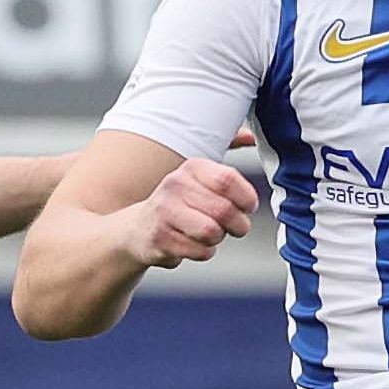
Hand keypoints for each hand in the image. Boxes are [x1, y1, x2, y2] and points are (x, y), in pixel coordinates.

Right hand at [128, 159, 256, 269]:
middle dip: (238, 225)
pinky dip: (204, 252)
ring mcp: (164, 211)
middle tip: (235, 227)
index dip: (246, 198)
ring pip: (212, 232)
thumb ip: (228, 151)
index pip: (228, 180)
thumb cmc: (180, 204)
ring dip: (218, 239)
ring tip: (209, 234)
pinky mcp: (159, 238)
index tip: (248, 207)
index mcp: (192, 167)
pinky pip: (199, 251)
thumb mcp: (201, 176)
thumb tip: (250, 136)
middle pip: (224, 210)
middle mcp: (176, 185)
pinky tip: (192, 244)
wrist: (138, 230)